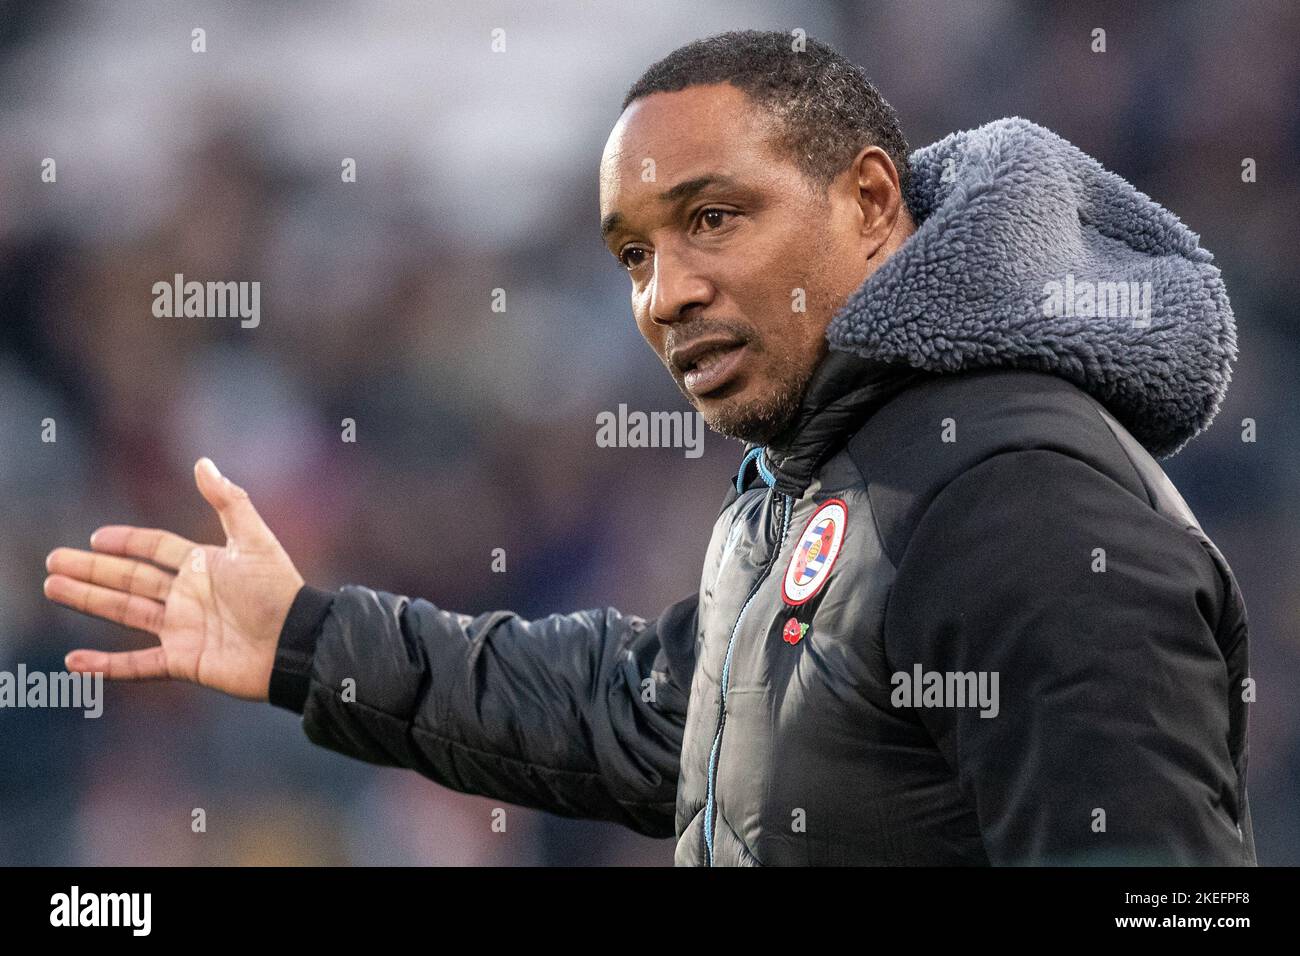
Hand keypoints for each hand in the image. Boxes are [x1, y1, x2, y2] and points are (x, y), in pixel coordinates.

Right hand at [43, 458, 305, 700]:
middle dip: (93, 570)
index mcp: (204, 565)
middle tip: (53, 562)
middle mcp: (188, 596)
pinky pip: (137, 665)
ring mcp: (183, 629)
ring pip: (125, 613)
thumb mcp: (255, 540)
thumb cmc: (279, 591)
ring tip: (53, 587)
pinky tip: (75, 661)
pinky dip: (107, 665)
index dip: (127, 542)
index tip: (96, 537)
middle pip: (131, 579)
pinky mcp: (183, 661)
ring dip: (89, 601)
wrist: (296, 643)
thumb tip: (203, 462)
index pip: (156, 549)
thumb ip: (230, 501)